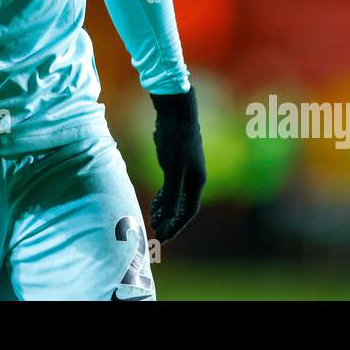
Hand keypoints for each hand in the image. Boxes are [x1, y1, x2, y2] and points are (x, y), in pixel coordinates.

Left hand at [148, 87, 206, 242]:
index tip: (164, 236)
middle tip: (155, 232)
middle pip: (182, 206)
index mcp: (197, 182)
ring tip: (153, 219)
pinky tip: (155, 202)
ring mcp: (185, 170)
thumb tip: (169, 218)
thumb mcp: (173, 170)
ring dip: (165, 209)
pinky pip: (170, 186)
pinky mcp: (175, 162)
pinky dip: (163, 196)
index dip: (176, 225)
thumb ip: (171, 194)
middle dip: (169, 220)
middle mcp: (193, 178)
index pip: (188, 211)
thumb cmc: (176, 140)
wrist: (175, 113)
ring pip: (176, 196)